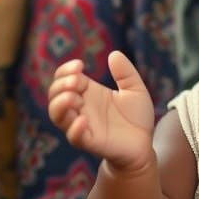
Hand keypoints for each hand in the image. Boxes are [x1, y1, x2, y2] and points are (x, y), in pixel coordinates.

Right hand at [48, 52, 154, 168]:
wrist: (144, 144)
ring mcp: (83, 125)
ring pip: (57, 115)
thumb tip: (114, 54)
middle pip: (55, 94)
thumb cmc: (136, 117)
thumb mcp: (135, 89)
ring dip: (61, 104)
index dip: (66, 70)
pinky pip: (74, 137)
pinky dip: (74, 129)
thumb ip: (125, 72)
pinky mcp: (90, 142)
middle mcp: (81, 108)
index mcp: (88, 92)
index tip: (80, 65)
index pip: (64, 78)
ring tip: (75, 97)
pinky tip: (83, 120)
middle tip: (77, 80)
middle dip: (61, 84)